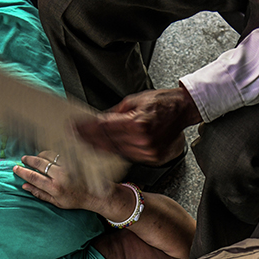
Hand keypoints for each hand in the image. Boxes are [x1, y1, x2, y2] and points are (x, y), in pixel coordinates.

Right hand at [14, 151, 115, 213]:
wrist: (95, 194)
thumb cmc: (74, 200)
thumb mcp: (56, 202)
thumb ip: (40, 194)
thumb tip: (24, 186)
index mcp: (55, 188)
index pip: (33, 177)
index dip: (23, 172)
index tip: (16, 168)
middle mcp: (60, 176)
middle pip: (39, 163)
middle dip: (28, 160)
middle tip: (23, 159)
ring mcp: (68, 166)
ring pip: (48, 156)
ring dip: (39, 155)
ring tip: (34, 158)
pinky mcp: (74, 160)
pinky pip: (58, 153)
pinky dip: (50, 153)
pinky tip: (46, 156)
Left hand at [74, 87, 199, 164]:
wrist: (183, 110)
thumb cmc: (162, 103)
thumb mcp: (134, 101)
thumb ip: (114, 113)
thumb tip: (98, 121)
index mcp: (137, 124)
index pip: (104, 129)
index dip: (88, 129)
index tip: (76, 128)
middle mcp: (142, 140)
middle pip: (108, 143)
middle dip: (91, 139)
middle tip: (77, 136)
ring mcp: (148, 152)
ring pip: (117, 151)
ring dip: (101, 147)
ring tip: (89, 142)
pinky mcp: (153, 158)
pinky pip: (129, 155)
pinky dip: (117, 151)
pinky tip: (107, 148)